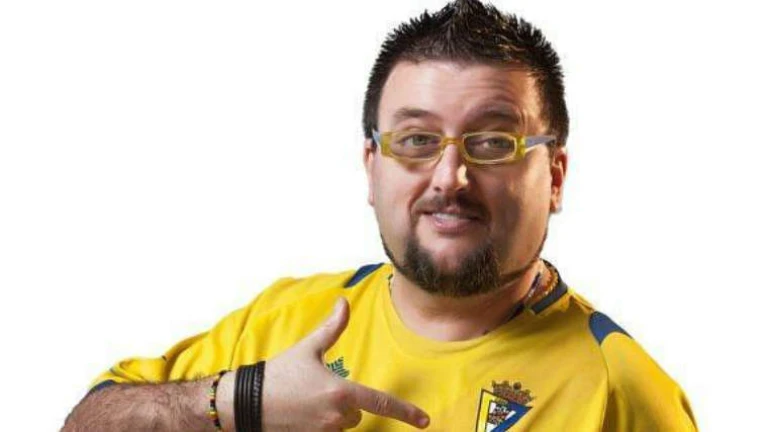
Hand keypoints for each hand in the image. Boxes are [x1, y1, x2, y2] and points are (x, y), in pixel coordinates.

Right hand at [261, 297, 429, 430]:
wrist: (246, 403)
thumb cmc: (278, 374)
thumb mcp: (308, 348)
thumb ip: (332, 328)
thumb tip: (344, 303)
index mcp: (341, 392)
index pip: (382, 402)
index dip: (407, 412)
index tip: (425, 420)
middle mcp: (336, 416)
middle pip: (357, 411)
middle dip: (345, 402)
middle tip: (317, 389)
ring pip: (342, 424)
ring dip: (333, 414)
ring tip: (306, 401)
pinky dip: (322, 424)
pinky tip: (303, 415)